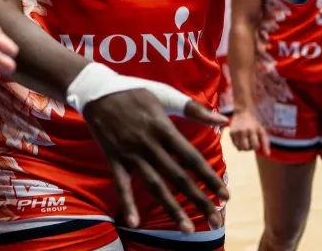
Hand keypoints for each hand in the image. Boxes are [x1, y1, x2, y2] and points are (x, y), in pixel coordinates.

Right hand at [84, 89, 228, 232]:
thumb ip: (194, 109)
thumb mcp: (165, 95)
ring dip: (172, 208)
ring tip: (187, 229)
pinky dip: (127, 203)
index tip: (225, 196)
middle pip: (177, 176)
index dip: (209, 177)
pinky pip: (121, 184)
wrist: (96, 91)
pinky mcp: (114, 159)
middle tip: (215, 221)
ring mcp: (130, 153)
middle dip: (198, 200)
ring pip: (154, 185)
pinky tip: (134, 222)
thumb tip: (223, 119)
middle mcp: (148, 144)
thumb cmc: (134, 92)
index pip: (191, 157)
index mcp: (163, 127)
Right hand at [229, 110, 269, 154]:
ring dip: (244, 148)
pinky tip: (241, 140)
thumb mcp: (261, 131)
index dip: (256, 146)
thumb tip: (267, 155)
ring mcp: (235, 132)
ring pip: (239, 148)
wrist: (242, 114)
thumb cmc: (254, 124)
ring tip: (246, 142)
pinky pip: (235, 145)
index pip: (255, 146)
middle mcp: (243, 132)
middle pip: (246, 148)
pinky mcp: (230, 133)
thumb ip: (265, 143)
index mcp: (252, 131)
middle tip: (250, 142)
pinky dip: (238, 145)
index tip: (256, 141)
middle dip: (249, 148)